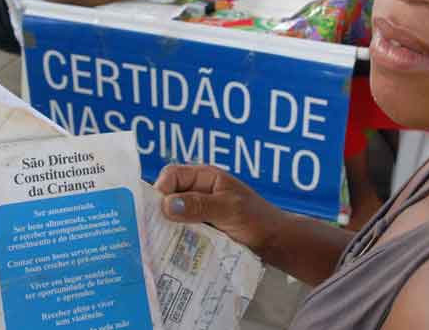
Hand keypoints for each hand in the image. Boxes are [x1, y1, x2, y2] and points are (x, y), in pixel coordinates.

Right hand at [154, 165, 285, 253]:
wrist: (276, 243)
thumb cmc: (258, 220)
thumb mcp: (229, 210)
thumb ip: (199, 205)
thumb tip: (167, 205)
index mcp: (204, 178)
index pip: (172, 175)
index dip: (161, 190)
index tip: (158, 212)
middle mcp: (197, 192)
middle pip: (167, 197)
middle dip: (159, 213)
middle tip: (152, 233)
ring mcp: (198, 213)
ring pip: (171, 217)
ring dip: (167, 229)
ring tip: (159, 245)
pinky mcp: (200, 231)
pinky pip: (180, 232)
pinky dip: (176, 240)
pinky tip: (171, 252)